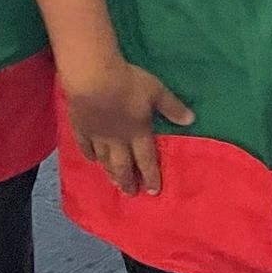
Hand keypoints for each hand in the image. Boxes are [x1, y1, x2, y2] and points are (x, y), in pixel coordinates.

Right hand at [62, 57, 194, 196]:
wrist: (93, 78)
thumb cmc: (128, 84)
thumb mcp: (156, 91)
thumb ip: (172, 107)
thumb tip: (190, 120)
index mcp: (138, 132)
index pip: (146, 159)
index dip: (151, 175)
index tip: (153, 191)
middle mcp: (118, 140)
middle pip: (123, 165)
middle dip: (128, 181)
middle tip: (131, 194)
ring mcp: (97, 135)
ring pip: (104, 159)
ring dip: (110, 173)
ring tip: (114, 183)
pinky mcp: (81, 128)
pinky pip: (85, 146)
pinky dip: (89, 155)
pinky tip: (91, 160)